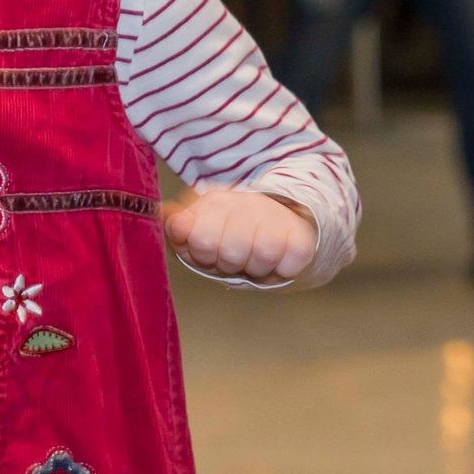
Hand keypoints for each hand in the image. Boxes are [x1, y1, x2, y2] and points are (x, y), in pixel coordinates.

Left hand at [165, 190, 317, 284]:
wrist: (277, 229)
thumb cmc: (227, 236)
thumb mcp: (196, 231)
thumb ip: (179, 228)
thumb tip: (170, 219)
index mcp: (215, 201)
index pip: (201, 240)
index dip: (203, 256)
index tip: (208, 252)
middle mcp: (247, 202)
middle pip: (232, 254)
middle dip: (229, 265)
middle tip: (233, 258)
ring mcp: (277, 217)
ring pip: (262, 257)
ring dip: (255, 269)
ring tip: (253, 259)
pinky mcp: (302, 236)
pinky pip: (289, 266)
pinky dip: (281, 271)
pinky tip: (276, 262)